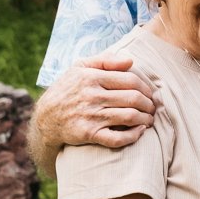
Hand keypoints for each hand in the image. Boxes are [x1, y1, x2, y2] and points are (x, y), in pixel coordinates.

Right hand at [37, 54, 156, 155]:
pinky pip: (117, 138)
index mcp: (92, 77)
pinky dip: (133, 136)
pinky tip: (140, 132)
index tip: (151, 94)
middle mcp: (92, 96)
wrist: (46, 117)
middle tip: (153, 108)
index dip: (146, 88)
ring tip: (150, 119)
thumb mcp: (80, 67)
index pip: (131, 80)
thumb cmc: (68, 89)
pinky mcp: (88, 134)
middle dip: (149, 104)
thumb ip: (105, 60)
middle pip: (134, 99)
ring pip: (130, 117)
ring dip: (146, 119)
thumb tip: (130, 61)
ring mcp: (91, 116)